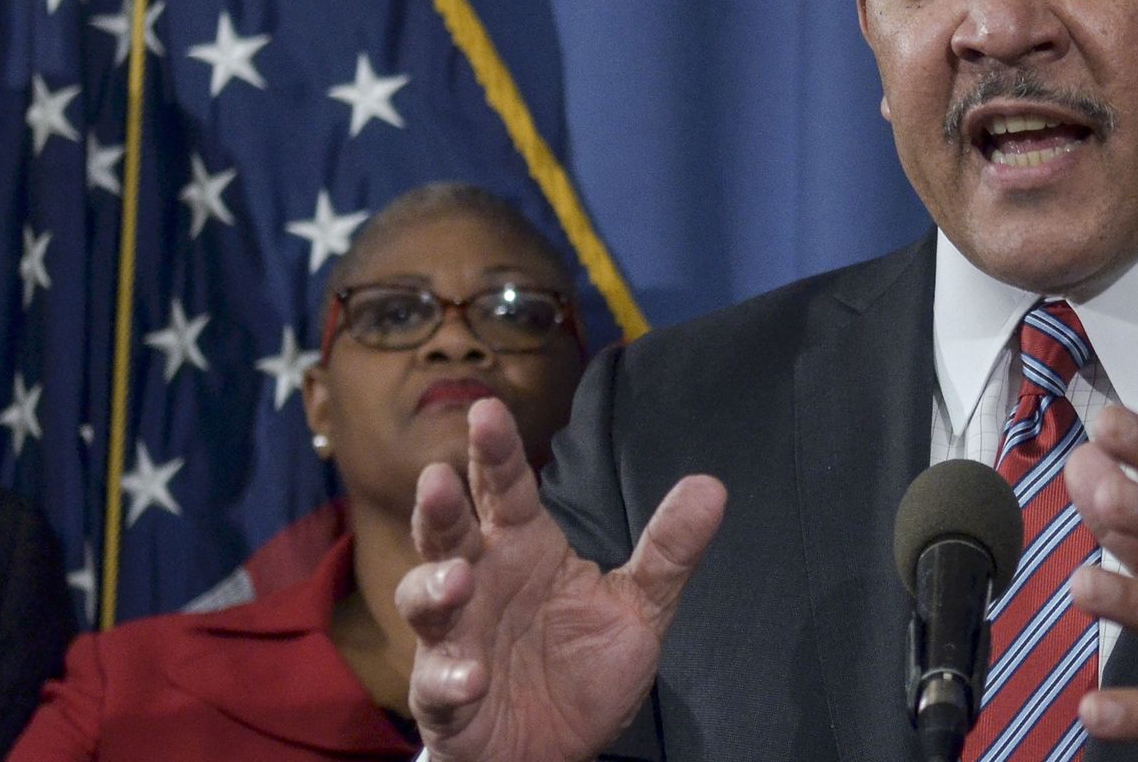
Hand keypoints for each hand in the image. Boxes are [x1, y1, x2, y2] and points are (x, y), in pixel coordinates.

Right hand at [396, 397, 726, 761]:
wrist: (557, 751)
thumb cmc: (582, 669)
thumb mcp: (638, 607)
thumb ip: (668, 550)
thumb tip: (712, 485)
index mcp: (524, 548)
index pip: (507, 489)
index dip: (495, 452)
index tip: (487, 410)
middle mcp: (481, 581)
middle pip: (451, 532)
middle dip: (441, 504)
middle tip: (439, 476)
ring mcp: (456, 637)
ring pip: (426, 598)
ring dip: (435, 587)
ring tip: (459, 580)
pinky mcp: (446, 694)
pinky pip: (440, 683)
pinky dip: (451, 678)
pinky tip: (473, 676)